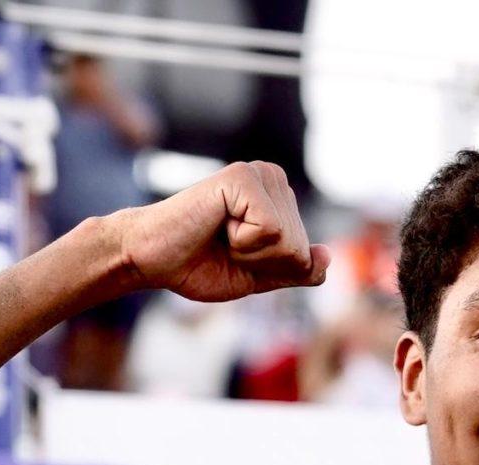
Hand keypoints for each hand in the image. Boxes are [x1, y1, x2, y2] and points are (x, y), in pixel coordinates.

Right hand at [110, 161, 328, 302]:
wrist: (151, 259)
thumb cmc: (198, 264)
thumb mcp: (258, 276)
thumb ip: (295, 270)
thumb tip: (327, 256)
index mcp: (280, 199)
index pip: (307, 257)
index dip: (271, 270)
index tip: (235, 255)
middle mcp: (273, 179)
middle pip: (301, 250)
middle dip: (263, 262)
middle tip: (224, 246)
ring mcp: (259, 174)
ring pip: (289, 242)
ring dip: (251, 253)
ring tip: (219, 234)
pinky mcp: (242, 177)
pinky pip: (271, 231)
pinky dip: (243, 242)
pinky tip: (217, 225)